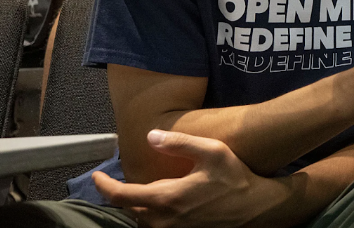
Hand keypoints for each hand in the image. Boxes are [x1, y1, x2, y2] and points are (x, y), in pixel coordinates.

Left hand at [94, 130, 288, 227]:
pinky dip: (149, 217)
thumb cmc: (235, 178)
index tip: (97, 176)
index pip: (122, 196)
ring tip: (136, 194)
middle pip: (129, 211)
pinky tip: (158, 206)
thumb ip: (180, 143)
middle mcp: (165, 219)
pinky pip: (156, 227)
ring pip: (141, 222)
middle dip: (120, 197)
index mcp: (167, 198)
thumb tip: (150, 135)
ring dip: (136, 208)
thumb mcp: (212, 151)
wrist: (257, 208)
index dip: (104, 186)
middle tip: (117, 183)